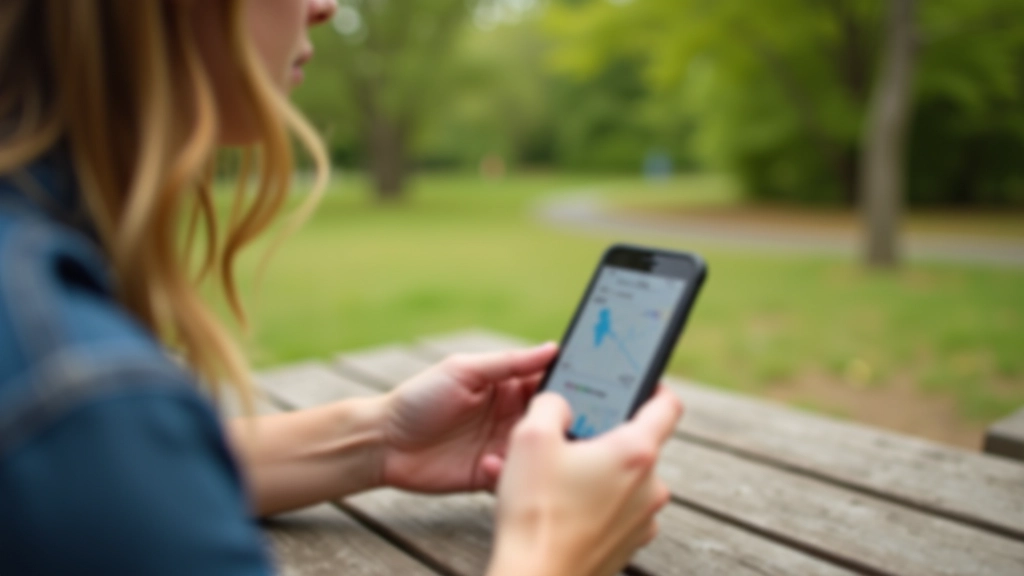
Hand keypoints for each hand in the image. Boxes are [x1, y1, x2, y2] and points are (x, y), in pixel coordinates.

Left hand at [380, 343, 557, 492]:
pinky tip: (489, 464)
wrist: (383, 442)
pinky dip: (510, 473)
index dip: (572, 383)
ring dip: (539, 451)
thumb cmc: (420, 398)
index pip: (549, 382)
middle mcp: (511, 416)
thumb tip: (553, 347)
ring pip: (539, 451)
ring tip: (533, 448)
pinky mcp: (491, 476)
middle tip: (572, 422)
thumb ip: (509, 363)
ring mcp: (503, 447)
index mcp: (508, 386)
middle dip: (564, 421)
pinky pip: (515, 478)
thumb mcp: (464, 371)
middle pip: (551, 419)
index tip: (593, 385)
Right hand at [488, 387, 682, 575]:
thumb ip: (550, 403)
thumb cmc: (536, 511)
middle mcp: (651, 486)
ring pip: (623, 479)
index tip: (636, 381)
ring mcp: (643, 519)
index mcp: (636, 452)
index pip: (668, 404)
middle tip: (566, 436)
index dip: (654, 385)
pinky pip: (614, 509)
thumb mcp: (530, 437)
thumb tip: (559, 401)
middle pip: (637, 444)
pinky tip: (556, 505)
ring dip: (593, 472)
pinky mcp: (627, 543)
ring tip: (551, 477)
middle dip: (603, 435)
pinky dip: (591, 501)